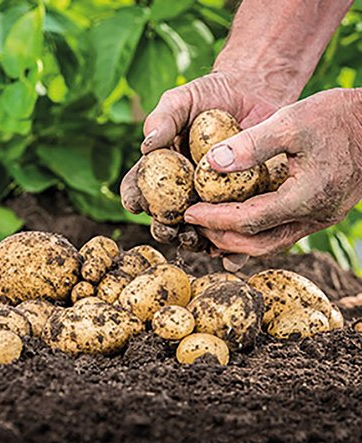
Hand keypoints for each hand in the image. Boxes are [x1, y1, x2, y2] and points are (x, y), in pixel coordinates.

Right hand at [121, 71, 281, 238]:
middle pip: (165, 218)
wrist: (254, 93)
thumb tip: (147, 146)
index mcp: (160, 170)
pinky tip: (232, 251)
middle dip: (163, 228)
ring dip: (194, 241)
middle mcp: (181, 190)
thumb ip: (163, 119)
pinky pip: (233, 230)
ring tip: (199, 240)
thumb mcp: (182, 99)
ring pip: (197, 231)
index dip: (133, 198)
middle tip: (169, 228)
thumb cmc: (210, 95)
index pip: (138, 187)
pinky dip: (231, 247)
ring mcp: (210, 200)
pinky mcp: (240, 205)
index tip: (135, 203)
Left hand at [184, 88, 361, 255]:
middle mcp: (314, 216)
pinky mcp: (321, 212)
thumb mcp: (291, 121)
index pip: (248, 220)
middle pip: (258, 244)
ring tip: (210, 230)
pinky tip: (238, 223)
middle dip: (222, 238)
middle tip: (194, 226)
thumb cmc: (337, 116)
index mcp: (305, 197)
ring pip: (272, 244)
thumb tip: (211, 163)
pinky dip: (256, 233)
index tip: (188, 213)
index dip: (214, 219)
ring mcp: (320, 218)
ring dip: (238, 241)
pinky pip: (283, 233)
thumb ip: (251, 144)